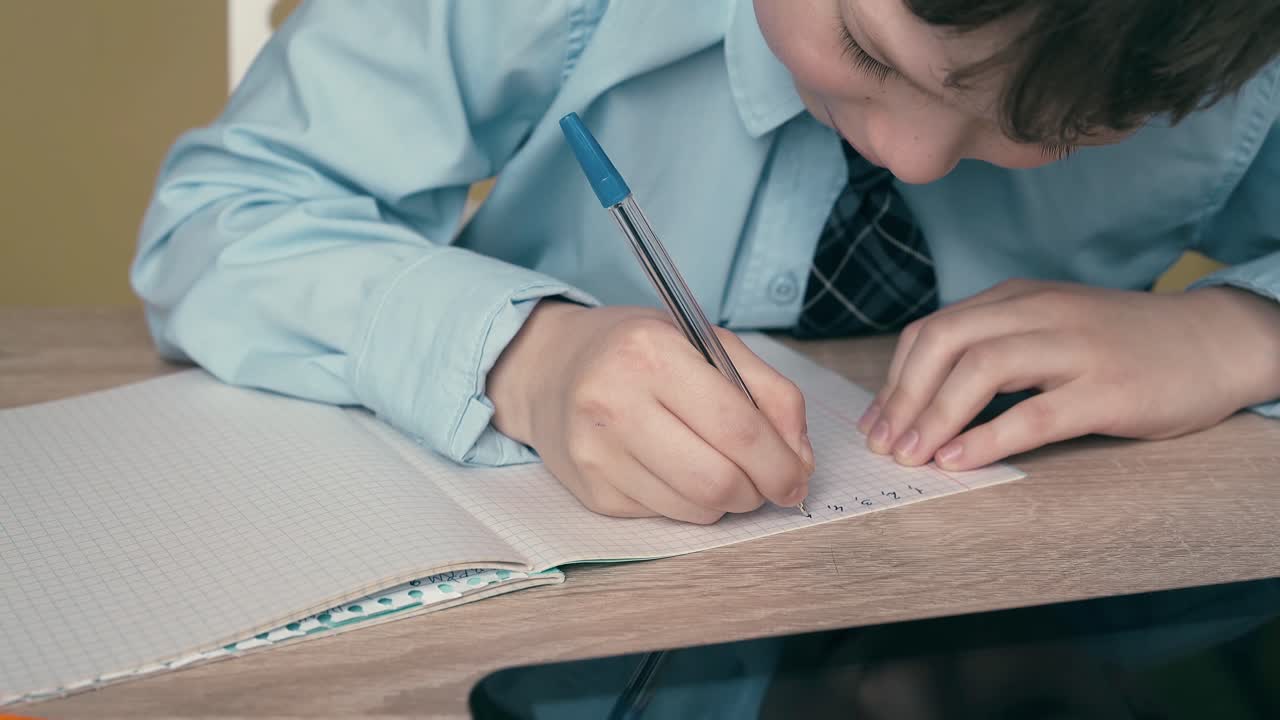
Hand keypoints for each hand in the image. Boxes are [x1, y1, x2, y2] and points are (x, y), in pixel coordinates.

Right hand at [488, 301, 814, 522]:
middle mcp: (615, 402)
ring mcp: (597, 452)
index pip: (736, 426)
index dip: (780, 463)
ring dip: (726, 500)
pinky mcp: (592, 491)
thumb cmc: (638, 352)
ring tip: (720, 470)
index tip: (797, 477)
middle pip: (716, 480)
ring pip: (694, 509)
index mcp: (651, 353)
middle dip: (758, 491)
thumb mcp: (707, 343)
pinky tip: (676, 471)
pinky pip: (666, 516)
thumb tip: (800, 459)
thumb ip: (769, 392)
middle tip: (765, 482)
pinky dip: (689, 503)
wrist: (550, 369)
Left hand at [858, 279, 1279, 469]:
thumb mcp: (1049, 327)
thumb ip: (994, 347)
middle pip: (945, 342)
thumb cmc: (1121, 344)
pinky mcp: (1107, 390)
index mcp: (1017, 298)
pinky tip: (958, 461)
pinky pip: (1034, 414)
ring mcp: (1074, 349)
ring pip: (982, 370)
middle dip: (902, 396)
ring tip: (911, 455)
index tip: (875, 424)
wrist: (1213, 341)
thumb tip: (923, 399)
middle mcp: (1039, 314)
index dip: (895, 379)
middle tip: (884, 444)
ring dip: (934, 416)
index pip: (933, 330)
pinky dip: (987, 439)